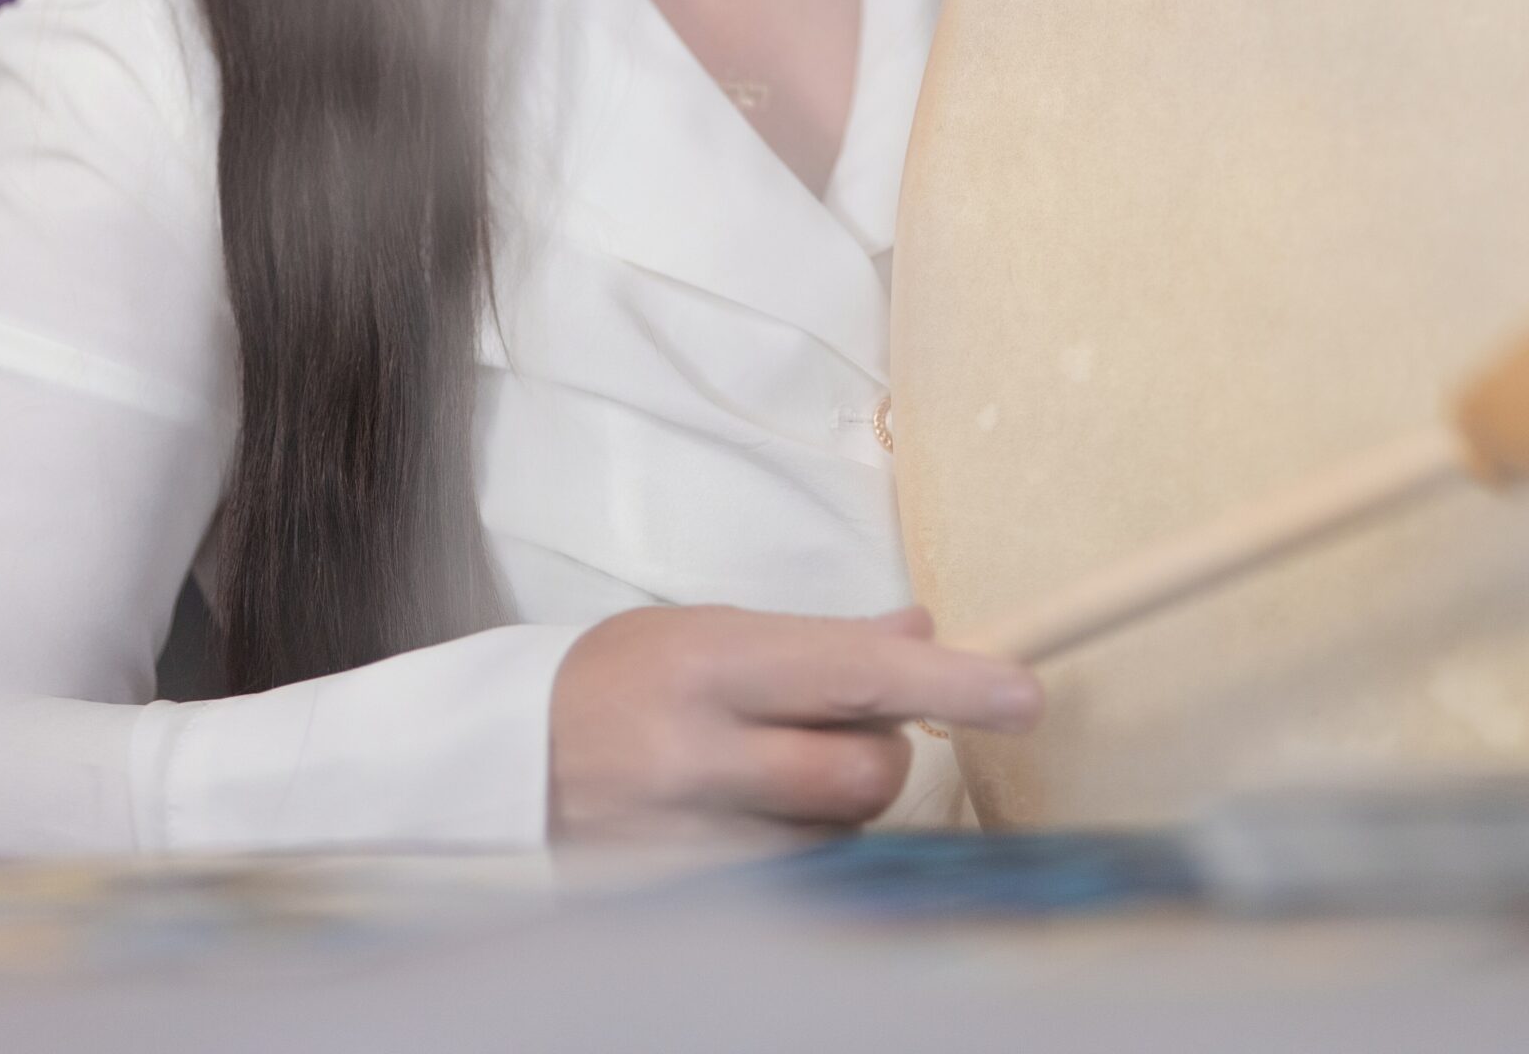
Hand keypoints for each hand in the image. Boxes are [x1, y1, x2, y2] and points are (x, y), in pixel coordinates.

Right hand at [546, 602, 1040, 839]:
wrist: (503, 759)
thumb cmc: (619, 678)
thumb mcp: (714, 631)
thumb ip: (821, 642)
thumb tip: (921, 632)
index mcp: (712, 664)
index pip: (856, 675)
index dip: (951, 687)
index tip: (1025, 695)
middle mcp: (701, 752)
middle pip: (862, 778)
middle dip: (887, 756)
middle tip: (855, 728)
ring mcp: (692, 838)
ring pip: (834, 839)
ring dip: (840, 807)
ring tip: (781, 767)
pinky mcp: (684, 898)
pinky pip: (789, 884)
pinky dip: (799, 849)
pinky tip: (758, 815)